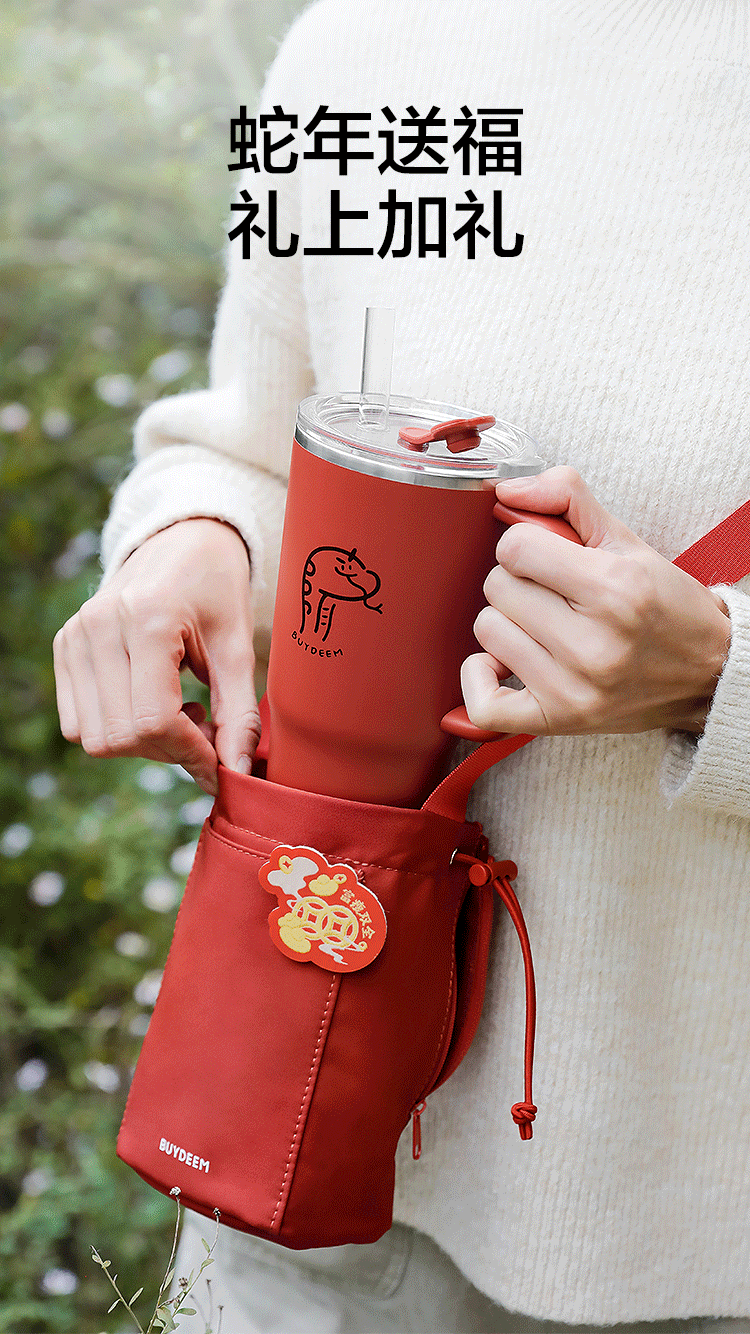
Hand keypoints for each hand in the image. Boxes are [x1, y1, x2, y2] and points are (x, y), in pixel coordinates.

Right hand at [52, 519, 258, 794]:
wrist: (183, 541)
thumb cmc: (217, 591)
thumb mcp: (238, 647)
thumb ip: (240, 714)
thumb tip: (238, 776)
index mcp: (147, 619)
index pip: (152, 720)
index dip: (190, 753)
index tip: (221, 763)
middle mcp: (99, 626)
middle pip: (120, 736)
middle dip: (169, 751)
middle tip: (206, 730)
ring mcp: (74, 636)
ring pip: (95, 737)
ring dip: (143, 744)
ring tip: (181, 712)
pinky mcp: (64, 646)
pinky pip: (77, 722)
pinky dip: (116, 729)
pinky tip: (151, 703)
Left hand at [461, 468, 730, 737]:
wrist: (707, 674)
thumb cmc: (665, 607)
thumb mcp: (626, 540)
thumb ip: (566, 497)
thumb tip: (506, 491)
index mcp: (614, 589)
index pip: (515, 547)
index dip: (527, 544)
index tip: (547, 557)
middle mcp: (593, 644)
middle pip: (497, 587)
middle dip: (520, 580)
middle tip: (552, 592)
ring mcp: (574, 687)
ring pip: (488, 630)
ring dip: (508, 623)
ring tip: (544, 625)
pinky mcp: (559, 720)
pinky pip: (484, 705)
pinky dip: (480, 679)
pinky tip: (500, 663)